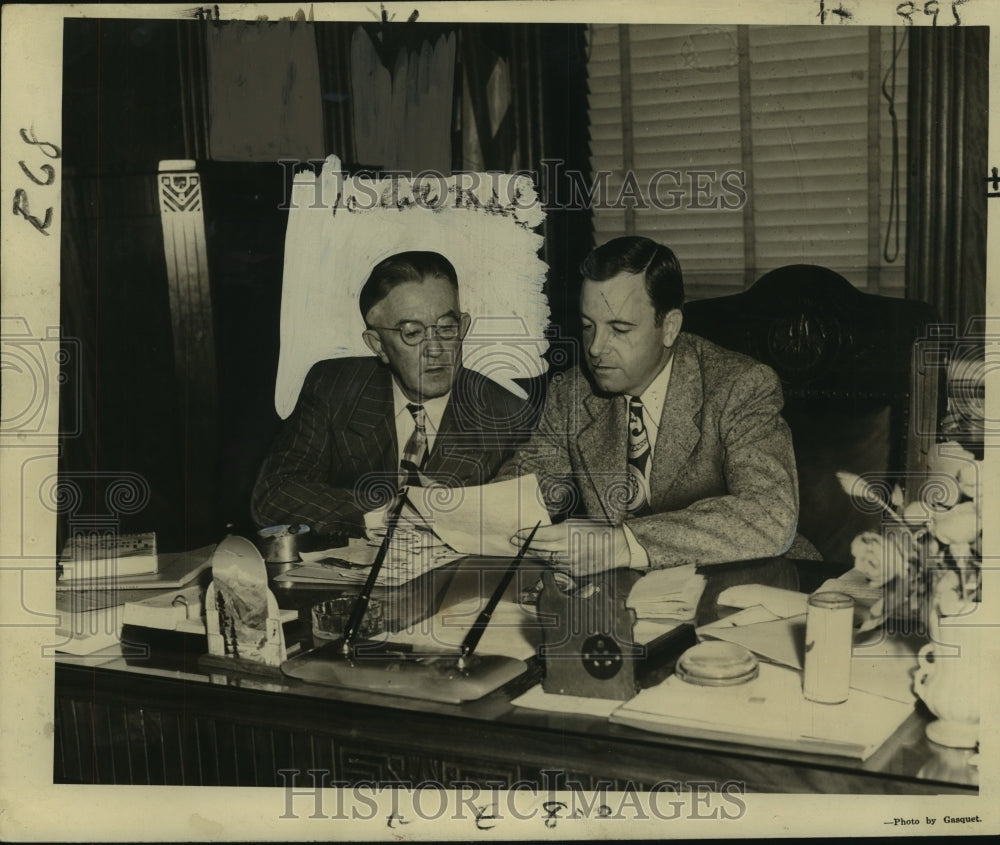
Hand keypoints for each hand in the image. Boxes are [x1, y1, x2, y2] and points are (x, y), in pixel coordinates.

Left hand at [511, 519, 630, 577]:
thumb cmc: (596, 530)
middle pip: (539, 548)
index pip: (540, 535)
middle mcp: (566, 549)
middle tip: (514, 542)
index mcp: (566, 533)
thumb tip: (540, 532)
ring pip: (546, 559)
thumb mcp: (575, 523)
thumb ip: (557, 529)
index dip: (526, 535)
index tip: (516, 535)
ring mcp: (570, 562)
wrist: (616, 546)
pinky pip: (557, 567)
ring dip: (535, 554)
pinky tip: (543, 557)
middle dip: (525, 545)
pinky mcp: (574, 571)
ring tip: (525, 549)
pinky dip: (549, 561)